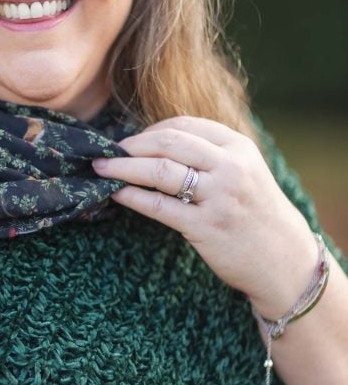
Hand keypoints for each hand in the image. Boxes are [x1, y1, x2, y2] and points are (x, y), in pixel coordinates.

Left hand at [93, 116, 318, 317]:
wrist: (283, 259)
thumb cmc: (254, 213)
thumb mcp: (243, 171)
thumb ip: (208, 154)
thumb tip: (151, 142)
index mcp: (238, 146)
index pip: (183, 125)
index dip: (149, 130)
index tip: (129, 141)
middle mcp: (230, 166)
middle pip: (167, 142)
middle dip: (130, 146)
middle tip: (105, 152)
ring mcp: (219, 196)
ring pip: (159, 171)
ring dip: (123, 167)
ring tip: (101, 169)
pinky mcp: (206, 226)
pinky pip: (158, 206)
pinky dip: (131, 196)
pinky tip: (115, 193)